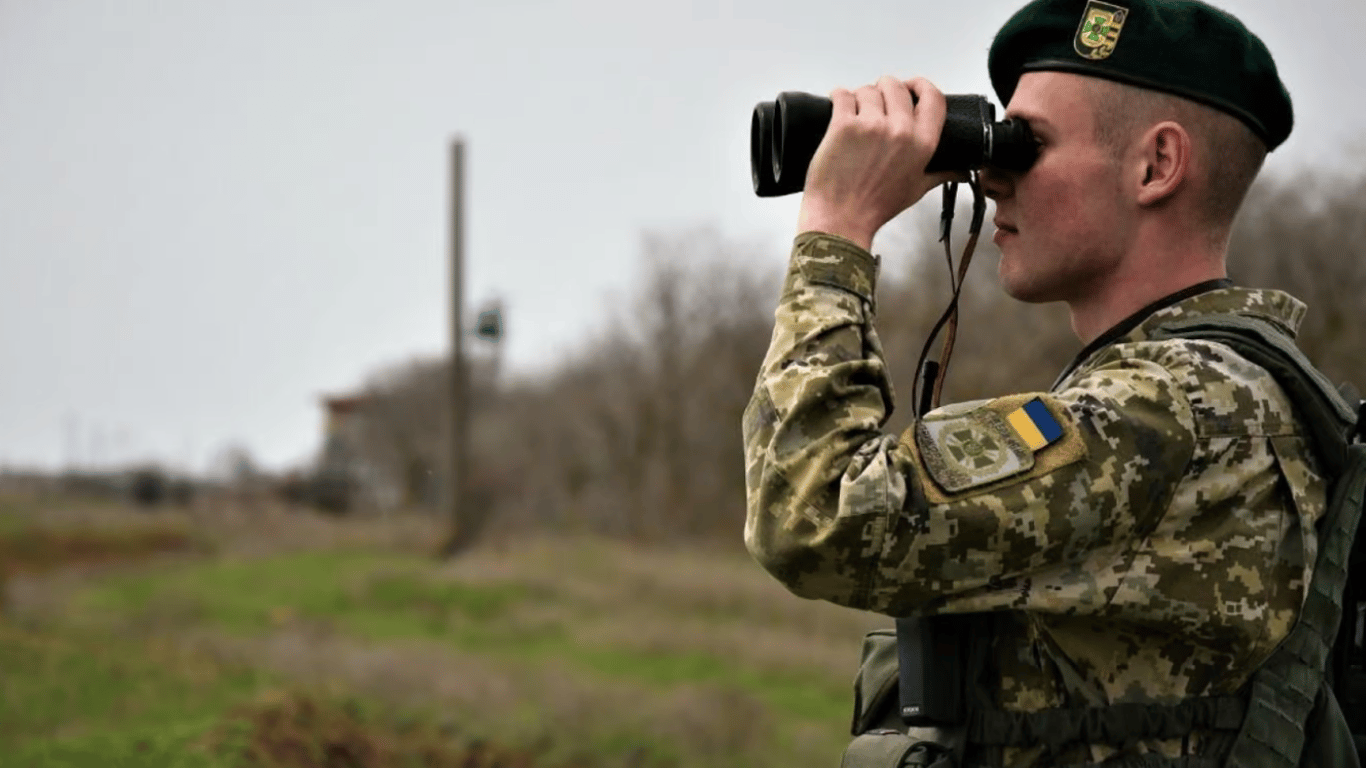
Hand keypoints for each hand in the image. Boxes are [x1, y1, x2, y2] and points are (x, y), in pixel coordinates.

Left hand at [797, 76, 964, 249]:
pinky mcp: (843, 125)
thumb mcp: (916, 189)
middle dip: (885, 90)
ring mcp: (871, 125)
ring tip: (855, 114)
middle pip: (896, 86)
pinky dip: (839, 97)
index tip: (911, 87)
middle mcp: (900, 130)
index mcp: (922, 143)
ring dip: (860, 98)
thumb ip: (941, 174)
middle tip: (876, 103)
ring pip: (867, 90)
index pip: (933, 97)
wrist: (841, 218)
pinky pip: (842, 95)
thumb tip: (961, 170)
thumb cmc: (876, 206)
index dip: (921, 86)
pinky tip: (839, 108)